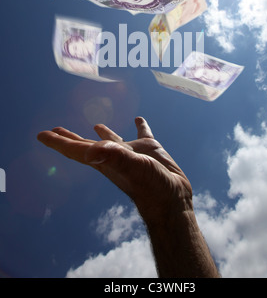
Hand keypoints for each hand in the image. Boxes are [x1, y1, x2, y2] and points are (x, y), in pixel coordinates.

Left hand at [37, 117, 192, 223]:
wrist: (174, 199)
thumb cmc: (152, 187)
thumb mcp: (134, 168)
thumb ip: (115, 157)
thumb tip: (90, 152)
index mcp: (104, 161)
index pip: (75, 149)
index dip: (58, 142)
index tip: (41, 134)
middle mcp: (114, 157)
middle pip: (86, 145)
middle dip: (70, 138)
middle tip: (56, 130)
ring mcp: (131, 153)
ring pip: (113, 140)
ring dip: (102, 133)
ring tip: (95, 124)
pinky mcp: (149, 149)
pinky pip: (142, 134)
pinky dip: (139, 126)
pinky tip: (137, 119)